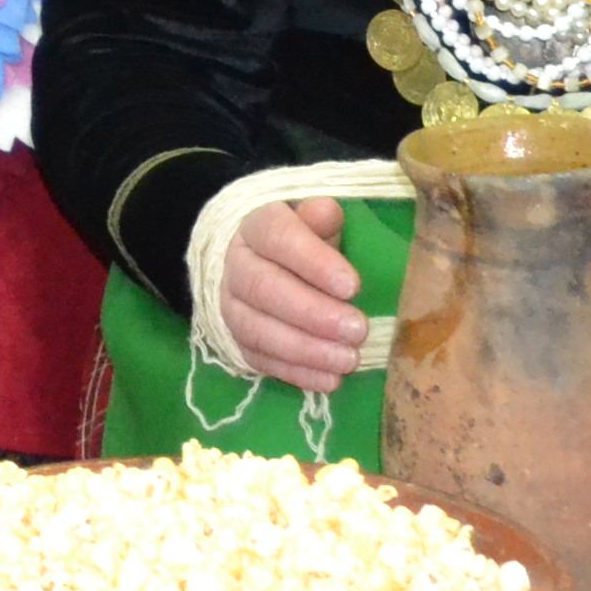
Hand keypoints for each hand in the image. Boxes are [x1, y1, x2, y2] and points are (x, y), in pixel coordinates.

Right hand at [221, 197, 365, 390]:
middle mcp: (236, 265)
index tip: (352, 285)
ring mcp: (232, 306)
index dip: (313, 262)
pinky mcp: (236, 340)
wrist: (259, 262)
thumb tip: (328, 210)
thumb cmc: (303, 242)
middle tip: (358, 329)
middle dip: (313, 313)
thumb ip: (322, 218)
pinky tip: (330, 381)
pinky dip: (296, 373)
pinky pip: (260, 360)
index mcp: (257, 227)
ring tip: (349, 360)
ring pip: (258, 329)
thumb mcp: (314, 222)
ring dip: (306, 349)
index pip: (277, 237)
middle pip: (264, 288)